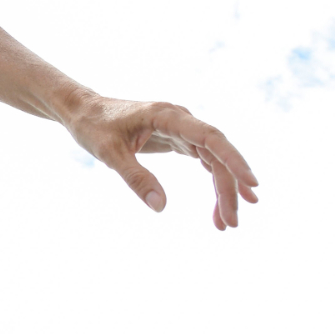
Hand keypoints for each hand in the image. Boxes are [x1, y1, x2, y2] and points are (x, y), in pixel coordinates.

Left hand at [64, 96, 258, 229]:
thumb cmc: (93, 126)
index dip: (234, 159)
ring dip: (223, 190)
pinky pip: (204, 161)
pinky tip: (219, 204)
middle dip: (229, 188)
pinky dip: (213, 183)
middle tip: (232, 222)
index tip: (252, 183)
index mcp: (166, 116)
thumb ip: (134, 177)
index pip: (210, 137)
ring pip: (214, 160)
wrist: (82, 111)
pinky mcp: (176, 139)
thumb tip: (161, 207)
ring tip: (227, 223)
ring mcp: (180, 130)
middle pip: (217, 154)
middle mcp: (180, 120)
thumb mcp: (109, 153)